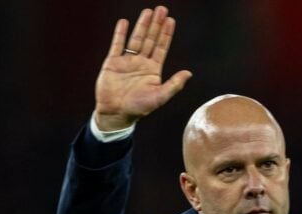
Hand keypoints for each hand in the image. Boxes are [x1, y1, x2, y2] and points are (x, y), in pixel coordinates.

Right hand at [94, 6, 191, 130]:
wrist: (116, 113)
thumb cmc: (138, 108)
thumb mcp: (159, 97)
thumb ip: (174, 85)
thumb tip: (189, 73)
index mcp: (153, 70)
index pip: (161, 48)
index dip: (166, 34)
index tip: (171, 21)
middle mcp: (141, 63)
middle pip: (150, 39)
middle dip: (156, 24)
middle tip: (162, 9)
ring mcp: (127, 61)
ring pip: (136, 39)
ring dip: (142, 25)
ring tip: (148, 11)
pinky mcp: (113, 62)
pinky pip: (117, 45)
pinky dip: (120, 34)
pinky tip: (125, 22)